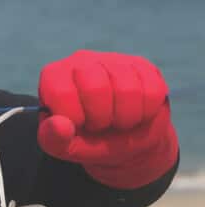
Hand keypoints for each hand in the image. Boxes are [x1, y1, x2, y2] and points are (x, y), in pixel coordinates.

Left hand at [37, 50, 177, 188]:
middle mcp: (81, 61)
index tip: (78, 124)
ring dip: (125, 118)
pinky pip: (153, 91)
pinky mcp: (142, 66)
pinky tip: (135, 113)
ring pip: (128, 89)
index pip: (61, 92)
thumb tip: (59, 125)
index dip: (75, 118)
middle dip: (101, 119)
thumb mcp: (65, 147)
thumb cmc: (88, 140)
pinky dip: (146, 113)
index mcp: (54, 76)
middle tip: (100, 125)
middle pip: (96, 88)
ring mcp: (113, 60)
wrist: (124, 139)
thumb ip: (54, 139)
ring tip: (117, 122)